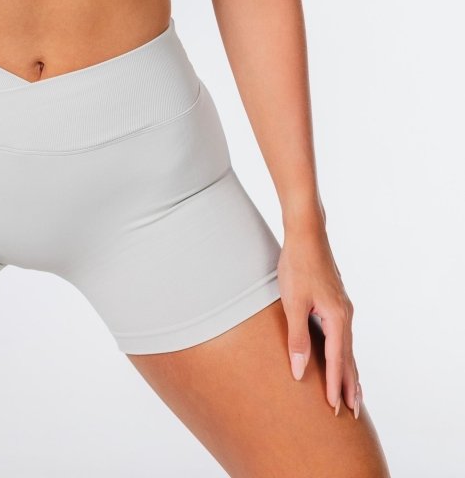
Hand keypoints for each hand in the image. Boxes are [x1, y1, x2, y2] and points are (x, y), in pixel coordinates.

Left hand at [276, 223, 361, 418]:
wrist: (307, 233)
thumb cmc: (297, 264)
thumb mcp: (293, 302)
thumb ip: (298, 338)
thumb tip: (300, 371)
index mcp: (337, 318)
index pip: (337, 361)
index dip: (335, 385)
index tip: (334, 409)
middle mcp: (345, 315)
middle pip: (349, 358)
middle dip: (350, 386)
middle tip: (351, 413)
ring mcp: (342, 308)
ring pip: (348, 347)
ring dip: (349, 371)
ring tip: (352, 393)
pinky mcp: (335, 301)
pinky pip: (343, 336)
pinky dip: (344, 354)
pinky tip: (340, 357)